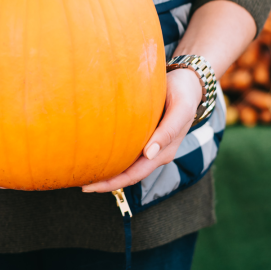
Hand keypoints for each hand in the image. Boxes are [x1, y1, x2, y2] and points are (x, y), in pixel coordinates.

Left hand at [81, 67, 202, 193]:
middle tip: (82, 185)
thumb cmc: (183, 94)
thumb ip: (168, 131)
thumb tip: (149, 154)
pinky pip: (129, 155)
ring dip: (109, 174)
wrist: (188, 84)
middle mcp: (157, 154)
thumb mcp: (180, 109)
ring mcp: (151, 148)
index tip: (93, 185)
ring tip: (85, 175)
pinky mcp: (146, 139)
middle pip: (129, 176)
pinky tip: (98, 157)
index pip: (136, 173)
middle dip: (106, 183)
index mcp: (165, 151)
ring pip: (128, 167)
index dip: (115, 182)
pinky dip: (114, 160)